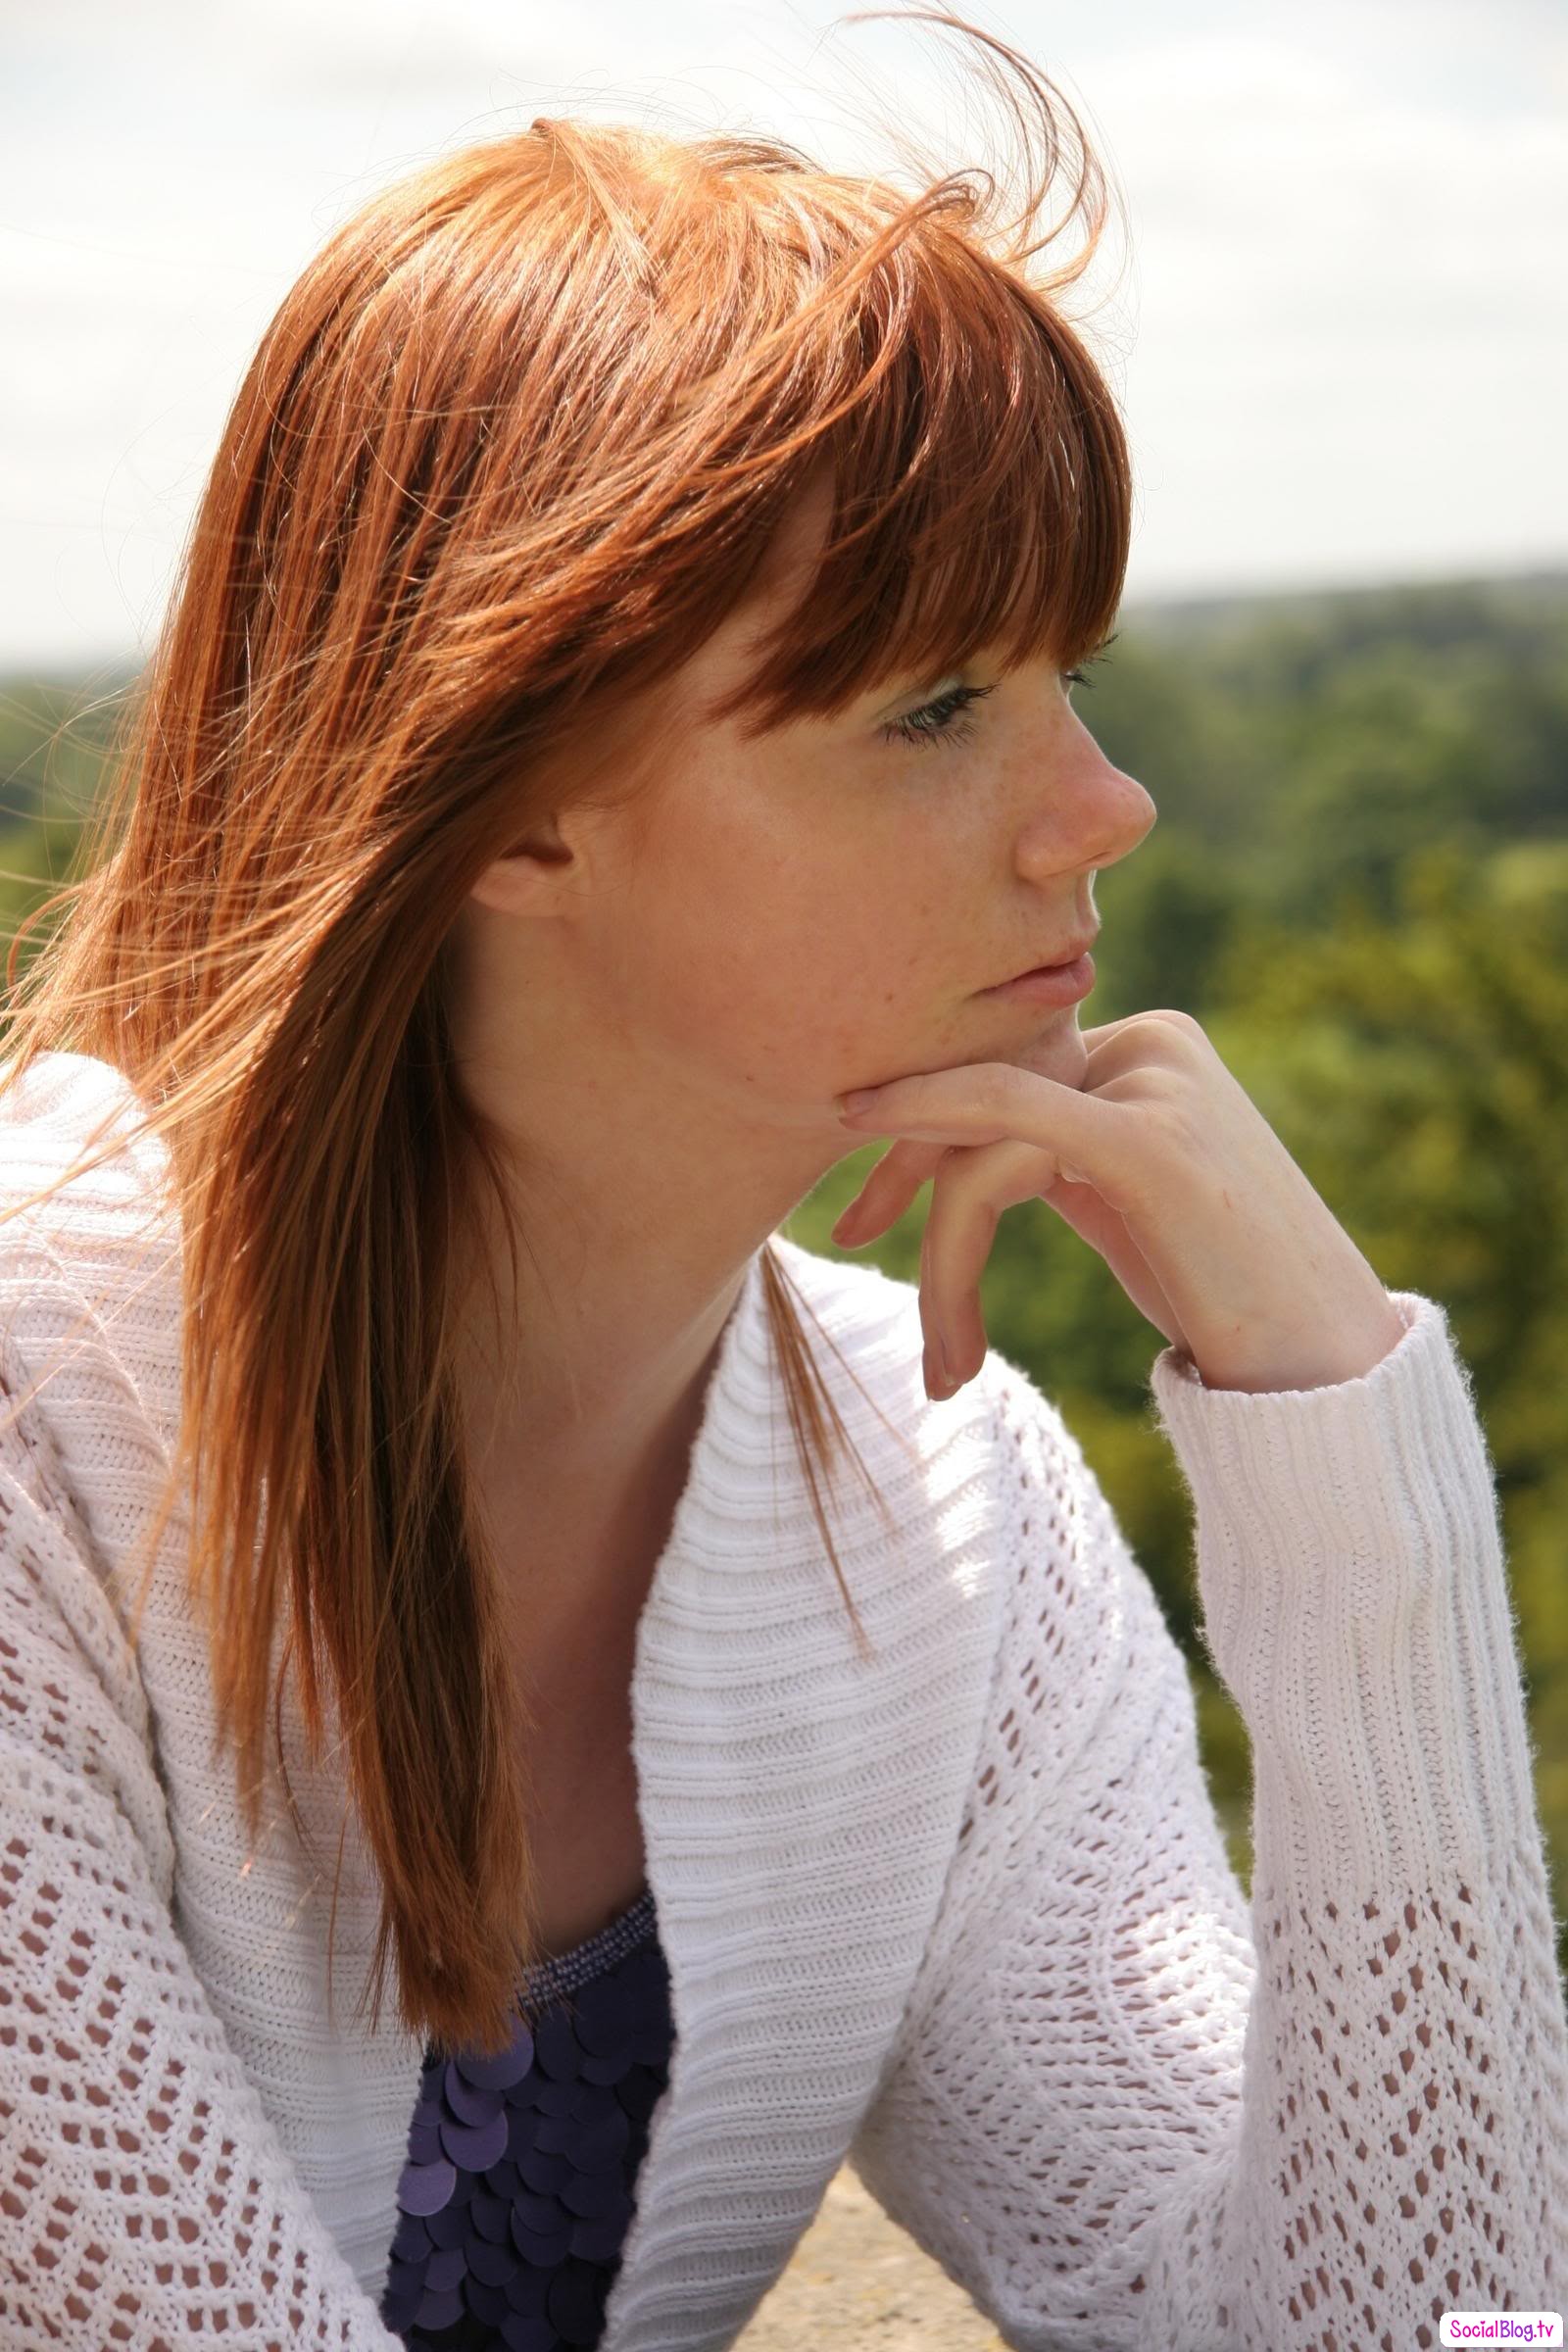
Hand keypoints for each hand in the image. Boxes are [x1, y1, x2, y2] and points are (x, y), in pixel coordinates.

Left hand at [831, 1008, 1407, 1399]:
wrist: (1331, 1373)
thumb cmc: (1230, 1303)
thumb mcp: (1132, 1205)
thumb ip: (1062, 1152)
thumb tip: (965, 1147)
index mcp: (1149, 1048)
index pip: (998, 1071)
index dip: (913, 1133)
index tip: (861, 1214)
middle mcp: (1154, 1044)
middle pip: (978, 1095)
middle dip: (900, 1168)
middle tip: (845, 1236)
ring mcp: (1156, 1086)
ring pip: (981, 1142)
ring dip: (942, 1262)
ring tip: (944, 1371)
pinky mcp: (1149, 1142)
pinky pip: (1005, 1132)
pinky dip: (934, 1179)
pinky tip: (886, 1230)